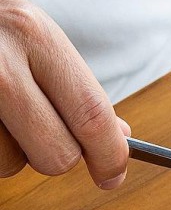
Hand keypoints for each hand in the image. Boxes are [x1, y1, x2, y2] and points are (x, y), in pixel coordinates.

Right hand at [0, 0, 129, 187]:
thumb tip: (118, 136)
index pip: (92, 115)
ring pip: (14, 164)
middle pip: (58, 153)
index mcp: (34, 36)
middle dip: (57, 153)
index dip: (110, 155)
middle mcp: (0, 65)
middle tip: (42, 129)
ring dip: (13, 151)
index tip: (113, 174)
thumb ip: (77, 87)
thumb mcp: (33, 35)